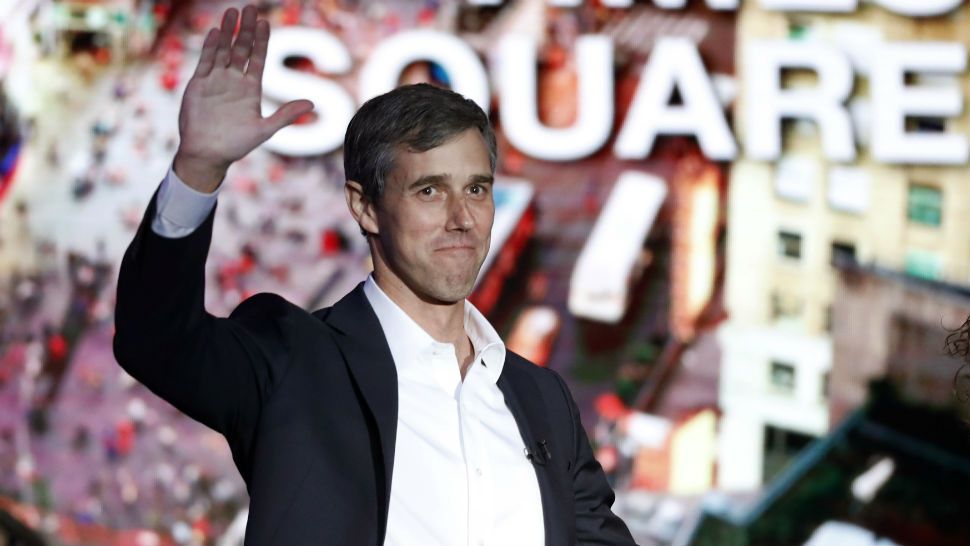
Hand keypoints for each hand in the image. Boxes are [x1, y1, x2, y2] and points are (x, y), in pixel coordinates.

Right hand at [174, 5, 313, 191]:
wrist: (207, 155)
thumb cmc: (236, 145)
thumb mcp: (265, 130)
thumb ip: (286, 115)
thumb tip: (312, 104)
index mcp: (251, 89)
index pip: (258, 59)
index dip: (262, 41)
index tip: (266, 22)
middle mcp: (234, 81)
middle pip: (242, 49)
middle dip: (246, 30)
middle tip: (251, 7)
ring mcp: (216, 81)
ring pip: (223, 50)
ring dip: (228, 32)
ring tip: (232, 11)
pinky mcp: (199, 84)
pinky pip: (206, 62)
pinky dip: (211, 47)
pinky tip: (216, 32)